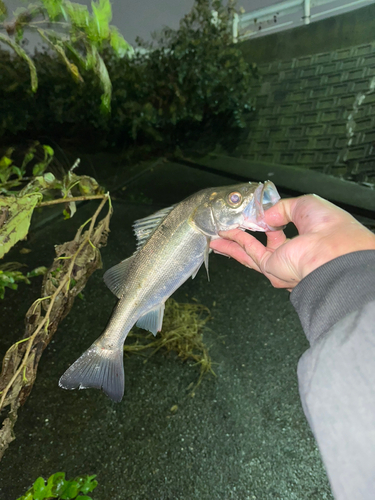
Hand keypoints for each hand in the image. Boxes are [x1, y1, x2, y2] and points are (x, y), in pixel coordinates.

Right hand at [210, 194, 374, 289]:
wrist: (333, 249)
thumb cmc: (329, 227)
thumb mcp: (304, 204)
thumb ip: (282, 208)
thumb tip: (266, 217)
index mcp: (304, 241)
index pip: (280, 233)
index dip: (265, 223)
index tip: (252, 215)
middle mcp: (291, 255)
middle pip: (260, 247)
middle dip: (242, 239)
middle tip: (227, 231)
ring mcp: (280, 264)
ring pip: (250, 252)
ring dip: (232, 243)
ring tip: (216, 236)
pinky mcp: (271, 268)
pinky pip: (249, 251)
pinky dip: (235, 242)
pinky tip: (223, 235)